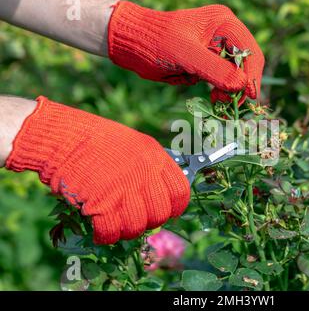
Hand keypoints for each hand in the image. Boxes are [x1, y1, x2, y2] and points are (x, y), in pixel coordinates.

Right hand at [5, 96, 189, 243]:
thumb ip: (152, 167)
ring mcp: (123, 190)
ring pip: (138, 227)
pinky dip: (106, 236)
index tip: (168, 211)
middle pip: (160, 214)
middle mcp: (144, 174)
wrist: (63, 138)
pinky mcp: (101, 204)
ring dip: (127, 230)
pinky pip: (111, 232)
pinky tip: (101, 230)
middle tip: (136, 217)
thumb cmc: (98, 140)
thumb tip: (163, 194)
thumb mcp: (135, 144)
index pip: (180, 192)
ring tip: (116, 222)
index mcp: (155, 158)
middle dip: (149, 220)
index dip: (175, 206)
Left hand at [108, 1, 264, 101]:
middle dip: (240, 85)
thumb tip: (241, 85)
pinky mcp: (207, 63)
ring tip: (217, 101)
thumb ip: (215, 69)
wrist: (133, 43)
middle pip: (246, 64)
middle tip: (229, 103)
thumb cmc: (157, 42)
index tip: (249, 96)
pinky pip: (222, 80)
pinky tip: (213, 98)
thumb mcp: (187, 55)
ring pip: (235, 74)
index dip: (252, 75)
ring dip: (230, 91)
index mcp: (224, 23)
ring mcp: (216, 49)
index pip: (249, 51)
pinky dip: (221, 91)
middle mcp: (224, 34)